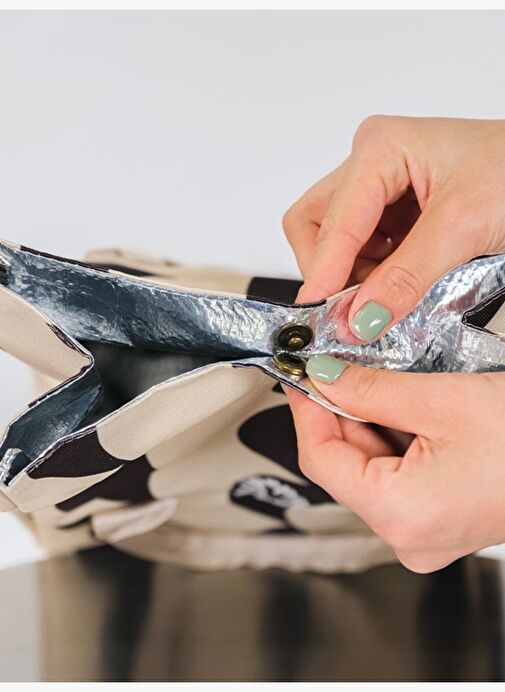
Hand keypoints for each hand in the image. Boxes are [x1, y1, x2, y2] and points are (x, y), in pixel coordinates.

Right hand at [283, 116, 504, 341]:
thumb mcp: (463, 227)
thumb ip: (407, 277)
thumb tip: (361, 318)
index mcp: (381, 148)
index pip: (333, 220)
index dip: (324, 271)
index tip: (318, 315)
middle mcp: (370, 161)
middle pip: (314, 224)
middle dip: (329, 270)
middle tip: (352, 309)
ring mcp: (377, 184)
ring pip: (331, 239)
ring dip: (351, 275)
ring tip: (388, 295)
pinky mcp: (389, 207)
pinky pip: (358, 247)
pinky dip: (370, 273)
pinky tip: (398, 282)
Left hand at [285, 356, 504, 572]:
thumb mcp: (441, 400)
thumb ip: (370, 389)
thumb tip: (323, 376)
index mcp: (403, 515)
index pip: (320, 459)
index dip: (305, 410)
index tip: (299, 374)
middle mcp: (409, 537)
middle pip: (344, 464)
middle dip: (338, 411)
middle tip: (334, 366)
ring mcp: (423, 533)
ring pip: (368, 468)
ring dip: (367, 421)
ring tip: (374, 380)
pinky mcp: (437, 520)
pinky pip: (395, 476)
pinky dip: (391, 439)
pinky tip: (400, 407)